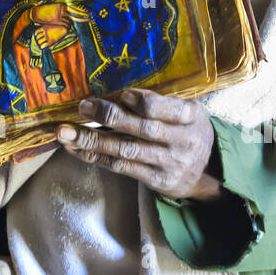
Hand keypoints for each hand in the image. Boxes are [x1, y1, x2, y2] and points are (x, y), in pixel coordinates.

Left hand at [57, 88, 220, 200]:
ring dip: (92, 140)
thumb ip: (159, 102)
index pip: (165, 109)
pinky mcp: (155, 180)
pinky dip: (96, 156)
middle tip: (82, 107)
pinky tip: (76, 148)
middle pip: (141, 129)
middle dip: (108, 117)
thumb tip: (119, 94)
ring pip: (126, 151)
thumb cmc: (188, 131)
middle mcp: (181, 141)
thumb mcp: (186, 111)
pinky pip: (121, 167)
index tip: (121, 95)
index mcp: (190, 116)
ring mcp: (168, 163)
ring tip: (65, 132)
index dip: (142, 102)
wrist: (210, 172)